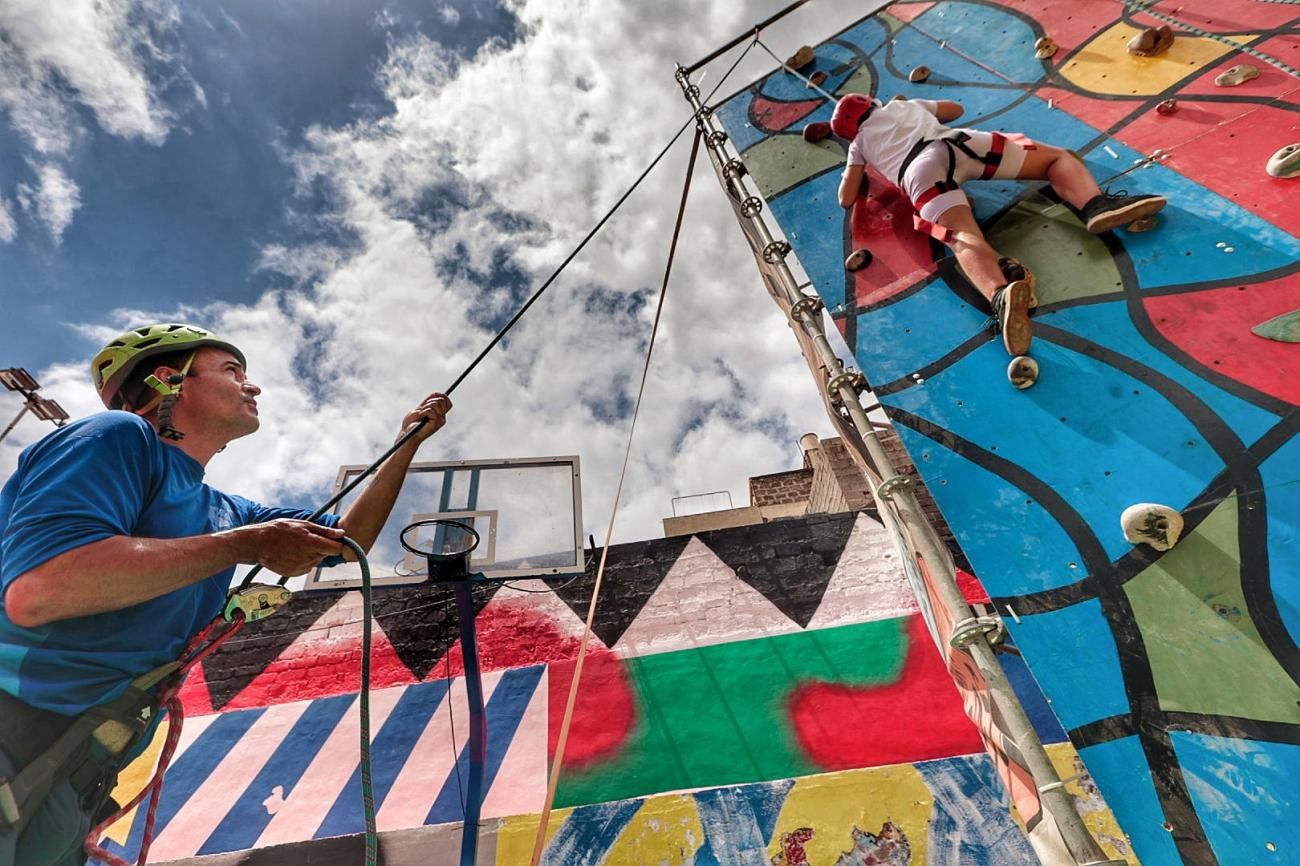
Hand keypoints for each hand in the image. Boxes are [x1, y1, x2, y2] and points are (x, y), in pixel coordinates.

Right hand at [228, 519, 345, 576]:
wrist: (257, 544)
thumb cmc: (278, 530)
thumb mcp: (302, 524)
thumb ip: (323, 531)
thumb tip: (341, 534)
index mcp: (310, 543)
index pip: (336, 549)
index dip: (336, 544)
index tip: (332, 540)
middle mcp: (307, 558)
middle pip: (326, 554)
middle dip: (322, 547)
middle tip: (308, 539)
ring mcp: (300, 567)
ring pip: (316, 561)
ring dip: (312, 554)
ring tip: (297, 545)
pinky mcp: (294, 573)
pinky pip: (307, 567)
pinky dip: (304, 561)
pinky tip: (292, 553)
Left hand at [398, 392, 451, 444]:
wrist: (407, 433)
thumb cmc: (411, 423)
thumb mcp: (421, 408)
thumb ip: (429, 402)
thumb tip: (436, 394)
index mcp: (439, 414)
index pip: (446, 401)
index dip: (440, 396)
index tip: (429, 399)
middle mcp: (442, 417)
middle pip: (442, 400)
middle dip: (430, 401)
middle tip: (422, 409)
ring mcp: (440, 421)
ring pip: (435, 404)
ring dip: (424, 407)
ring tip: (420, 415)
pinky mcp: (436, 423)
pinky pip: (430, 410)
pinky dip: (422, 412)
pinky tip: (420, 418)